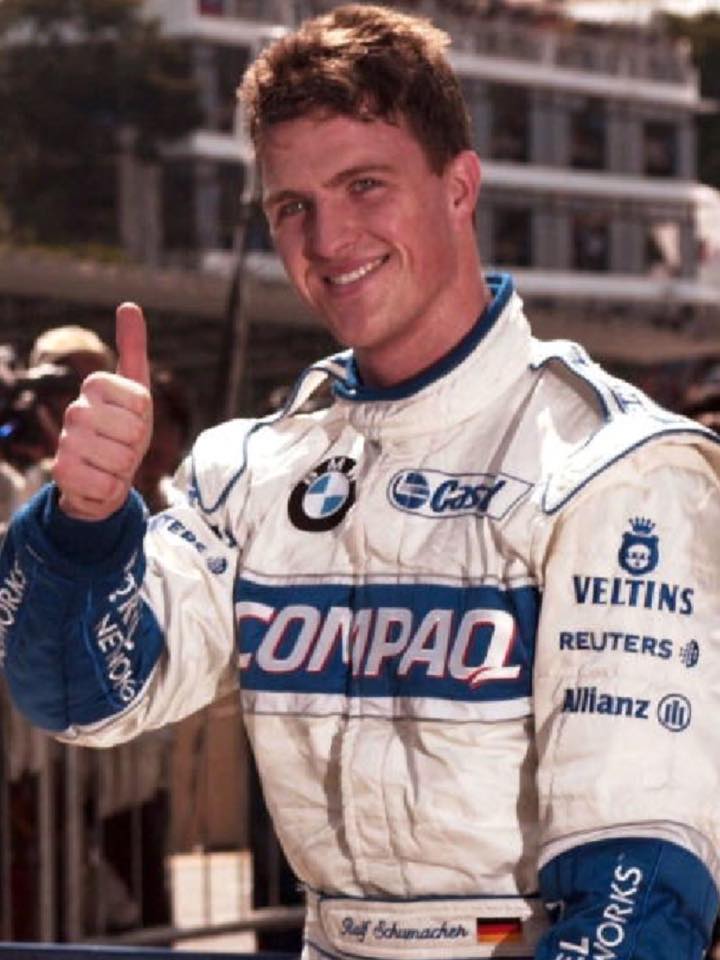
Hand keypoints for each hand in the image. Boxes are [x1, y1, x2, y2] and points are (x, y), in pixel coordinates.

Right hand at [52, 303, 152, 519]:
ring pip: (122, 460)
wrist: (101, 476)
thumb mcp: (136, 391)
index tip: (133, 420)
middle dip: (137, 447)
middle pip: (134, 432)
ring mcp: (66, 440)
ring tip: (111, 464)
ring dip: (125, 469)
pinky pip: (109, 485)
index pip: (143, 401)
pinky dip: (112, 489)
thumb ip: (133, 349)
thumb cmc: (123, 431)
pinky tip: (100, 482)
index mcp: (95, 386)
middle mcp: (75, 409)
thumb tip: (129, 305)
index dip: (146, 418)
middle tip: (123, 446)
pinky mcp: (62, 472)